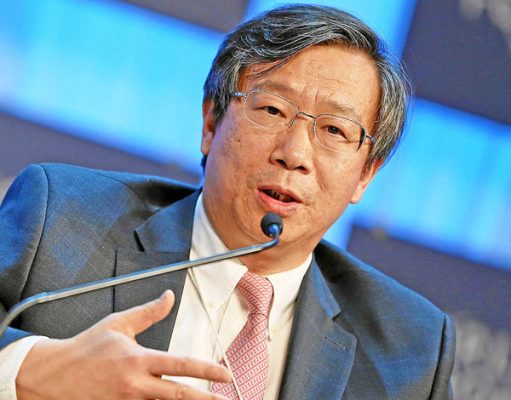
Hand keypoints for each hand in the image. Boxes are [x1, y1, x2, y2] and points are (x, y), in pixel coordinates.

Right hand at [15, 290, 230, 399]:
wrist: (54, 374)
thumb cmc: (87, 346)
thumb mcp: (119, 323)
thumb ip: (149, 312)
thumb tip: (170, 296)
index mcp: (138, 360)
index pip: (180, 365)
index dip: (206, 370)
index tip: (226, 374)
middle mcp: (135, 385)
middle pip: (178, 395)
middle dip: (204, 399)